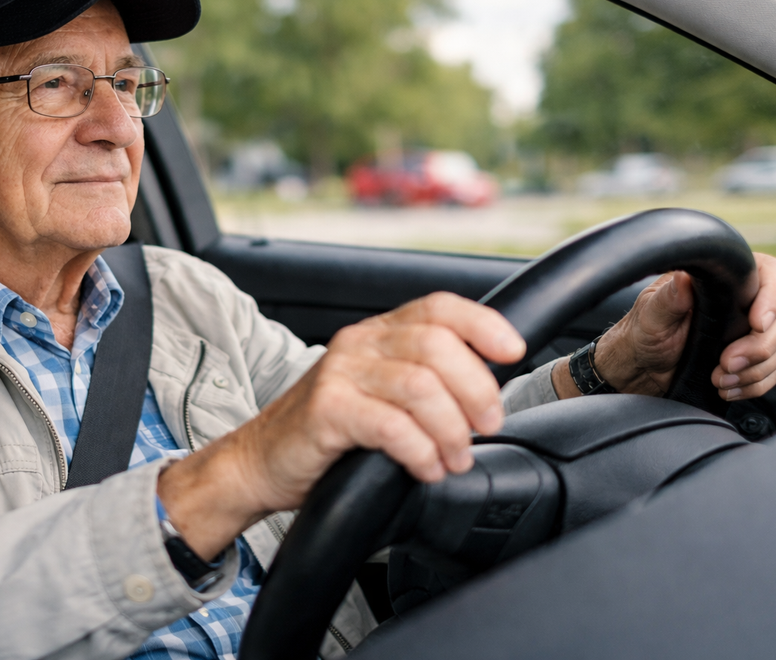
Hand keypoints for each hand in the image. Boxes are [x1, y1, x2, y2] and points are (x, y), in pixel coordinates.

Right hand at [157, 293, 524, 557]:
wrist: (260, 459)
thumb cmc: (327, 431)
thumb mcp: (379, 393)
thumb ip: (423, 381)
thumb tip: (489, 394)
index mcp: (378, 332)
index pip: (439, 307)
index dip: (483, 325)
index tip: (514, 352)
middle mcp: (359, 343)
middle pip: (438, 346)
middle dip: (476, 390)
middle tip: (487, 427)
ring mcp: (340, 373)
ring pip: (420, 386)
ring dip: (452, 428)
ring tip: (456, 457)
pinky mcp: (326, 410)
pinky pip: (391, 426)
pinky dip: (420, 451)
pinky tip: (425, 468)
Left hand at [576, 253, 775, 399]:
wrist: (640, 367)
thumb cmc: (642, 332)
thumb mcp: (650, 314)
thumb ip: (668, 298)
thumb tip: (683, 280)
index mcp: (724, 280)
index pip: (770, 273)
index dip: (773, 296)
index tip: (757, 323)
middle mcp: (744, 302)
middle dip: (761, 345)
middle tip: (727, 361)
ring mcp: (751, 331)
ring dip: (756, 369)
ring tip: (719, 378)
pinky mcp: (753, 358)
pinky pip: (775, 370)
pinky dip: (755, 383)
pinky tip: (727, 387)